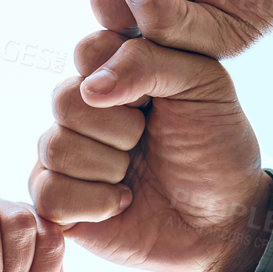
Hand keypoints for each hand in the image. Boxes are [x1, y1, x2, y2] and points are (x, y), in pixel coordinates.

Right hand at [30, 18, 271, 271]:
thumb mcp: (202, 84)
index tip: (156, 98)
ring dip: (109, 167)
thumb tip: (89, 88)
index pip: (87, 51)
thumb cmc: (216, 147)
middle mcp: (84, 109)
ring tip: (136, 176)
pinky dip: (94, 203)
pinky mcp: (59, 201)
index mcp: (115, 71)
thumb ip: (148, 61)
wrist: (225, 220)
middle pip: (64, 100)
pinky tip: (121, 202)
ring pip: (55, 148)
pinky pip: (47, 193)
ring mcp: (68, 154)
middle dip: (120, 129)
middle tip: (147, 140)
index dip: (122, 77)